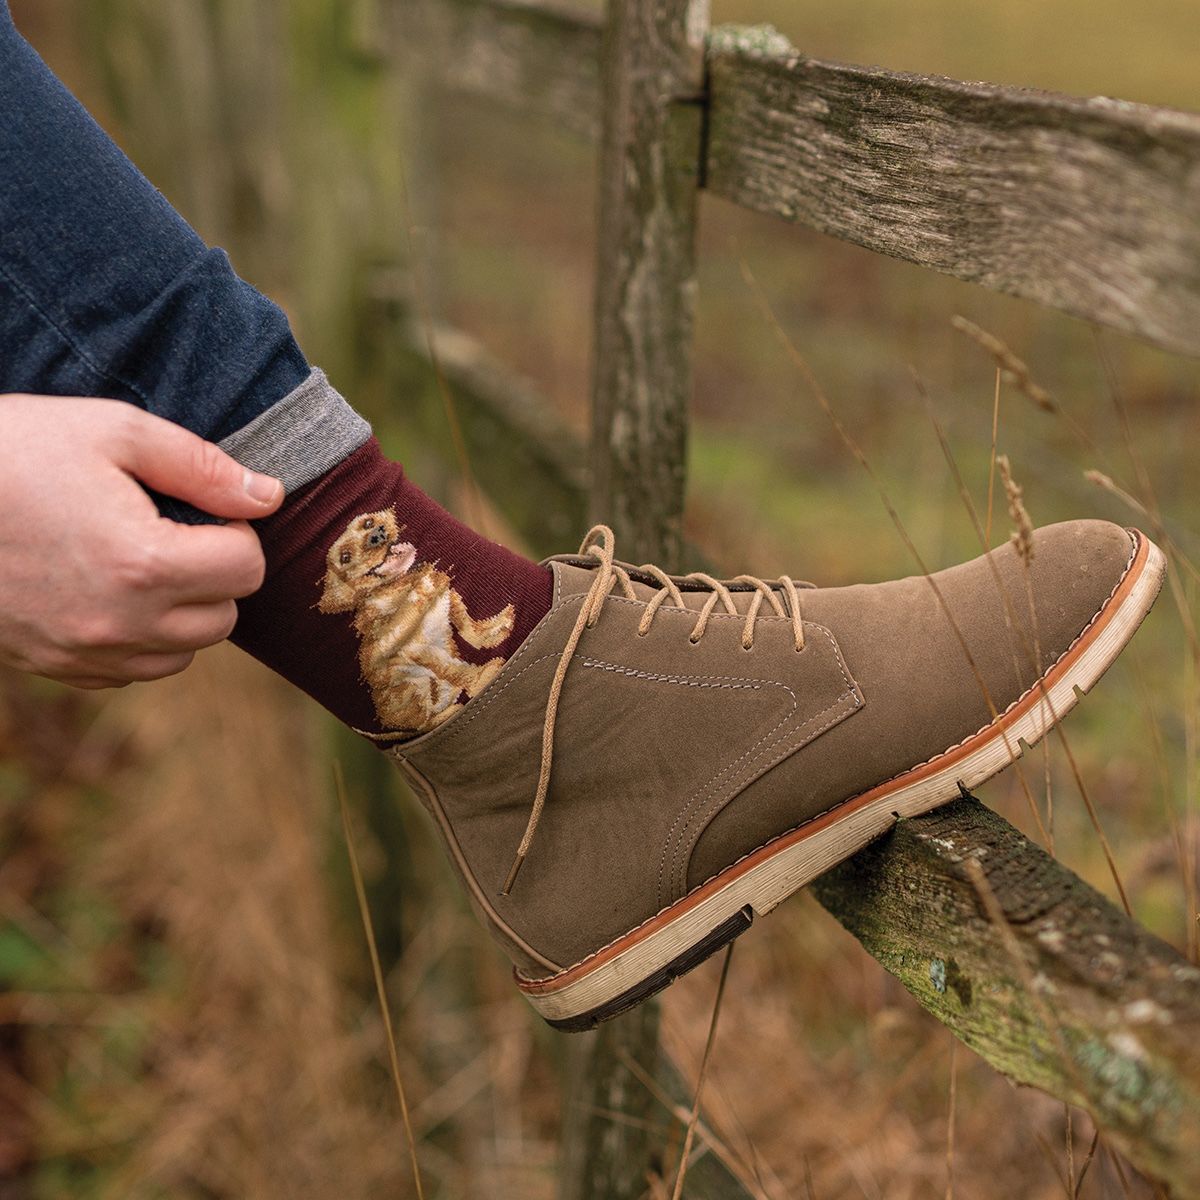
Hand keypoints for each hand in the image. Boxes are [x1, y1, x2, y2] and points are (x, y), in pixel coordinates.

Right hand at [0, 394, 282, 687]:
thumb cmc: (12, 450)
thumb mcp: (113, 431)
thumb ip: (202, 466)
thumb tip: (269, 497)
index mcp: (143, 563)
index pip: (247, 568)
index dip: (235, 531)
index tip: (199, 508)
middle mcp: (120, 623)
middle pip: (224, 617)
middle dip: (214, 573)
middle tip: (173, 531)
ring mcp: (84, 653)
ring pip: (183, 652)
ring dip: (183, 611)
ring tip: (141, 559)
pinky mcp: (55, 667)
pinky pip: (132, 671)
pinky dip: (139, 638)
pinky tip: (108, 590)